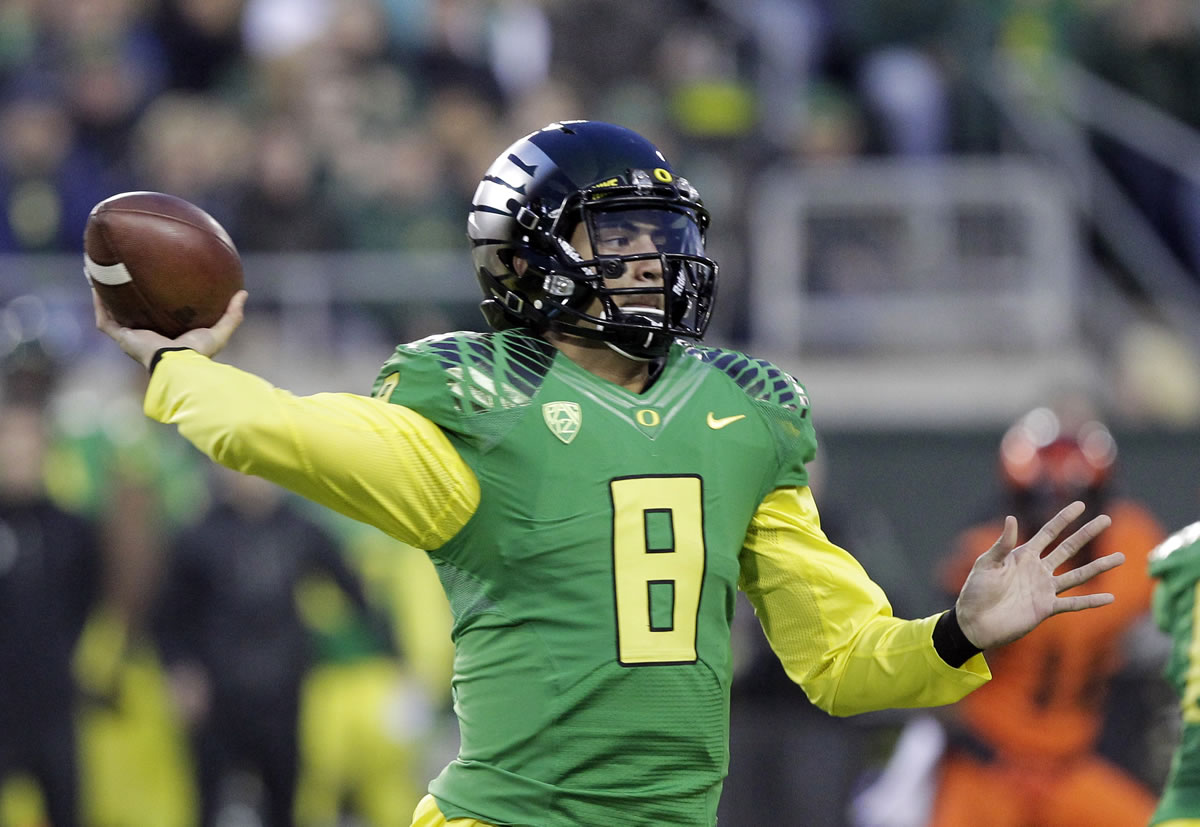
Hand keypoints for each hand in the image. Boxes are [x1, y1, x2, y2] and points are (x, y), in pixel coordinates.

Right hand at [93, 288, 247, 368]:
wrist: (180, 366)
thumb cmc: (199, 354)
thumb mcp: (219, 331)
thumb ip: (232, 315)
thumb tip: (243, 293)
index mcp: (164, 337)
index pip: (155, 318)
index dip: (152, 303)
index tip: (152, 285)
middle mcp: (145, 337)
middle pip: (130, 314)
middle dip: (124, 297)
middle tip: (120, 275)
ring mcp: (131, 339)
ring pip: (112, 314)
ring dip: (105, 296)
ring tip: (99, 274)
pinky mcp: (123, 339)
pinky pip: (105, 318)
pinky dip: (99, 303)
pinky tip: (95, 284)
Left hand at [954, 501, 1121, 649]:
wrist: (975, 622)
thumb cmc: (976, 591)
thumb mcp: (986, 564)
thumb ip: (1002, 544)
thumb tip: (1011, 517)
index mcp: (1023, 556)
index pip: (1049, 533)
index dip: (1064, 519)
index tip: (1080, 505)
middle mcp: (1038, 570)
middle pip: (1068, 548)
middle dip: (1087, 534)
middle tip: (1107, 519)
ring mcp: (1044, 589)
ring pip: (1078, 575)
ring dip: (1099, 566)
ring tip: (1120, 557)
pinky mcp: (1046, 608)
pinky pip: (1073, 604)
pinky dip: (1091, 601)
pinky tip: (1110, 598)